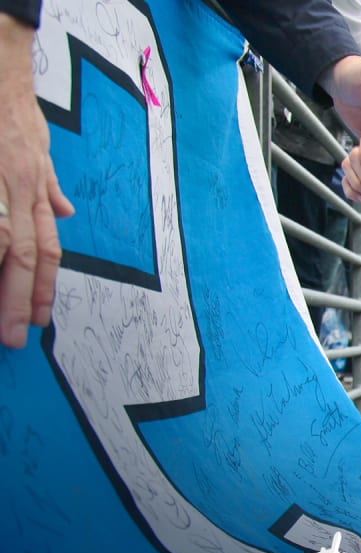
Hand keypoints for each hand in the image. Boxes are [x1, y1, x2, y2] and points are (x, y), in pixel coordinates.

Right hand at [0, 15, 74, 348]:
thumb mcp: (40, 151)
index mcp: (34, 192)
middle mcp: (19, 193)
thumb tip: (62, 212)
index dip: (43, 286)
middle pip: (23, 255)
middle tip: (14, 337)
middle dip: (20, 299)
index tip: (39, 318)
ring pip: (2, 244)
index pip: (45, 249)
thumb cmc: (12, 115)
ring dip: (2, 282)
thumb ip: (48, 187)